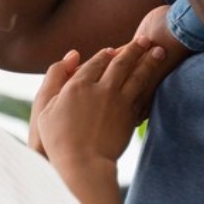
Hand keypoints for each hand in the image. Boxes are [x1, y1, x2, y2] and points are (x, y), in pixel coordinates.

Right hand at [30, 38, 164, 165]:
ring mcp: (118, 101)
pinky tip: (157, 78)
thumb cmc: (59, 139)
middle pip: (121, 62)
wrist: (83, 165)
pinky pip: (142, 94)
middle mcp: (101, 88)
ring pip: (137, 74)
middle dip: (134, 48)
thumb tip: (72, 55)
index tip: (114, 49)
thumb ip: (55, 77)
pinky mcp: (130, 115)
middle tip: (145, 39)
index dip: (106, 54)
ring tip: (159, 50)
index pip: (96, 61)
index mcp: (78, 84)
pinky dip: (150, 83)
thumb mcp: (45, 107)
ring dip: (149, 60)